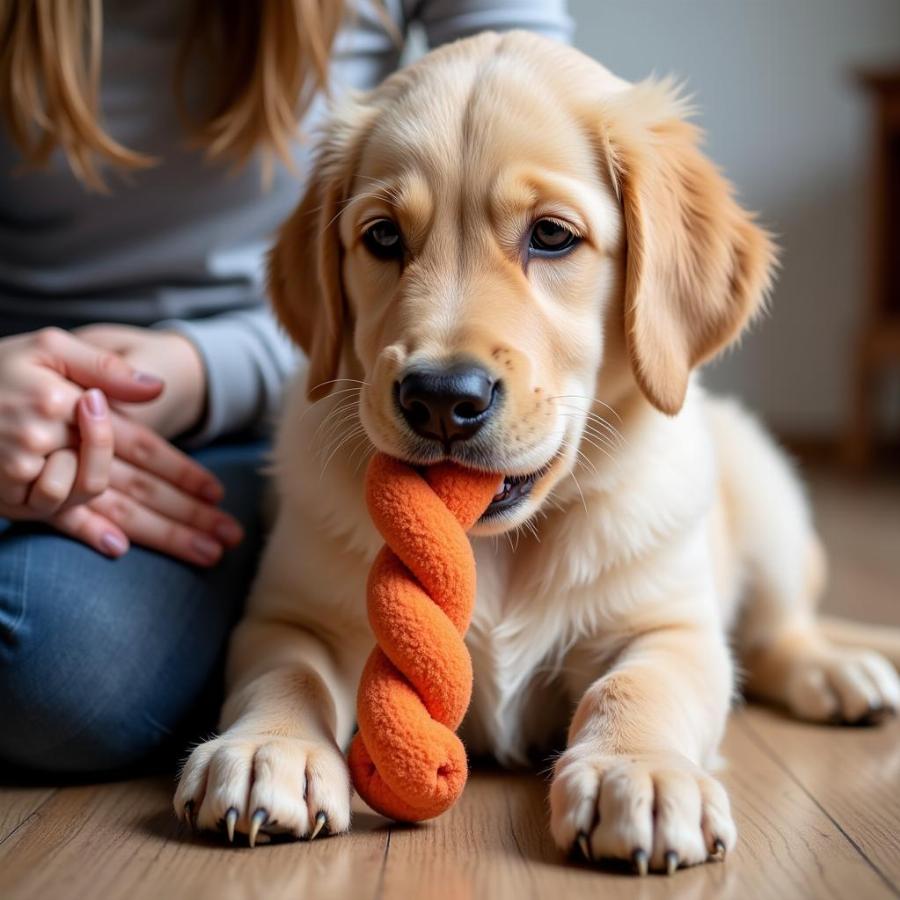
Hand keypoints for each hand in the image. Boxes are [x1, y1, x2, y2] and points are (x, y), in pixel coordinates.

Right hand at [0, 327, 241, 564]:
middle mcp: (62, 446)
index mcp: (77, 409)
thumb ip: (107, 368)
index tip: (218, 491)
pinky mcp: (16, 496)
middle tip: (230, 535)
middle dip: (188, 514)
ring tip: (204, 553)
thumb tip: (160, 389)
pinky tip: (119, 551)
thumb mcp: (50, 347)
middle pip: (138, 486)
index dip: (183, 471)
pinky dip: (88, 533)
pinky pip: (57, 519)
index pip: (144, 447)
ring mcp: (39, 475)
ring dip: (160, 534)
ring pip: (112, 508)